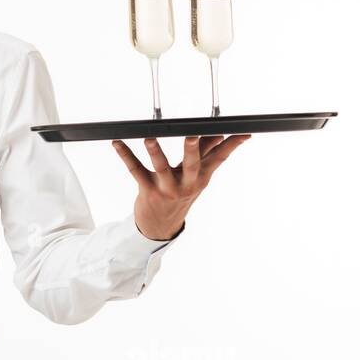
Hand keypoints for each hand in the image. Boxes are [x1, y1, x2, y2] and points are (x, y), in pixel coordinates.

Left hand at [111, 134, 251, 239]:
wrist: (160, 226)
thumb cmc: (180, 195)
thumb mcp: (196, 178)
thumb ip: (206, 154)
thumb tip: (221, 134)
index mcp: (201, 178)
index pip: (219, 159)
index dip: (231, 145)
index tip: (242, 133)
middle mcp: (186, 184)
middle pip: (192, 165)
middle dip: (192, 149)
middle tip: (191, 135)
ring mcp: (166, 188)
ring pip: (161, 168)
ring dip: (155, 152)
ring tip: (149, 138)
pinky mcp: (147, 190)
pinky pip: (135, 170)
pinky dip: (125, 155)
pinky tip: (117, 143)